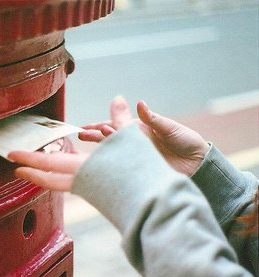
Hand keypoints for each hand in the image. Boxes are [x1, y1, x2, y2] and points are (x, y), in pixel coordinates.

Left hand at [7, 98, 134, 191]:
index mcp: (85, 169)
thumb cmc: (143, 169)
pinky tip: (62, 173)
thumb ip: (120, 120)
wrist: (156, 201)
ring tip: (34, 170)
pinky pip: (71, 186)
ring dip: (44, 178)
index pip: (48, 162)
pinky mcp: (96, 196)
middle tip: (15, 167)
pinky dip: (60, 179)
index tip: (12, 156)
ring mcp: (89, 193)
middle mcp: (83, 183)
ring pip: (59, 186)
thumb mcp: (131, 140)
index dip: (28, 158)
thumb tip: (118, 97)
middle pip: (49, 180)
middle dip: (31, 172)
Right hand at [81, 96, 209, 175]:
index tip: (86, 126)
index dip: (99, 126)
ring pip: (114, 152)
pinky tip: (102, 164)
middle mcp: (134, 143)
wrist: (199, 163)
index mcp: (139, 129)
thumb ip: (152, 119)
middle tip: (81, 134)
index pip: (115, 126)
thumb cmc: (186, 142)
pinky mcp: (140, 169)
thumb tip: (139, 104)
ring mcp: (136, 156)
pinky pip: (122, 167)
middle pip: (109, 139)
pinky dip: (112, 165)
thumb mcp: (170, 128)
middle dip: (94, 136)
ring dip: (102, 148)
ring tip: (89, 146)